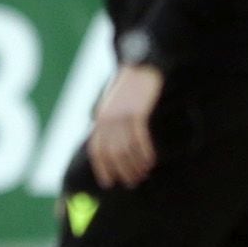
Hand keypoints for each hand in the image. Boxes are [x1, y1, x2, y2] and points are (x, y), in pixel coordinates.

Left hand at [88, 64, 162, 189]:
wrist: (142, 64)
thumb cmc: (131, 86)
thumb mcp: (115, 104)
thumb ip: (111, 123)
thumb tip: (114, 147)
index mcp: (100, 118)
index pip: (97, 149)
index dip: (102, 168)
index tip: (108, 182)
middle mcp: (108, 118)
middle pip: (112, 153)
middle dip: (122, 171)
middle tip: (132, 181)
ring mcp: (122, 115)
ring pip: (126, 149)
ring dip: (135, 165)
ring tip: (143, 173)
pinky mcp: (138, 111)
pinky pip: (140, 139)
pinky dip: (145, 153)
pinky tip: (151, 160)